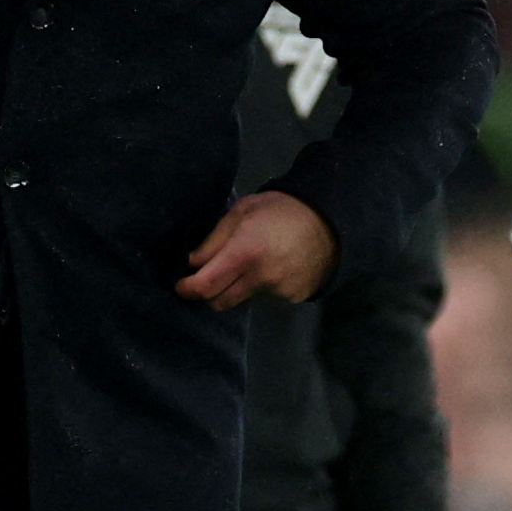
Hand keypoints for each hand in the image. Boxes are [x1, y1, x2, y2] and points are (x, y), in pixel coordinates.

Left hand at [177, 192, 335, 308]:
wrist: (330, 220)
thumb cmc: (281, 209)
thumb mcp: (242, 211)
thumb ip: (215, 239)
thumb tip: (193, 264)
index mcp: (244, 252)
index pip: (205, 285)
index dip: (187, 289)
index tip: (181, 285)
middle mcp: (260, 278)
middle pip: (219, 301)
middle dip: (209, 292)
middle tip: (210, 276)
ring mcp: (278, 292)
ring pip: (243, 300)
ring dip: (238, 288)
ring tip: (251, 265)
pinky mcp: (293, 298)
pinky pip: (266, 298)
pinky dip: (262, 288)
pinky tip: (274, 268)